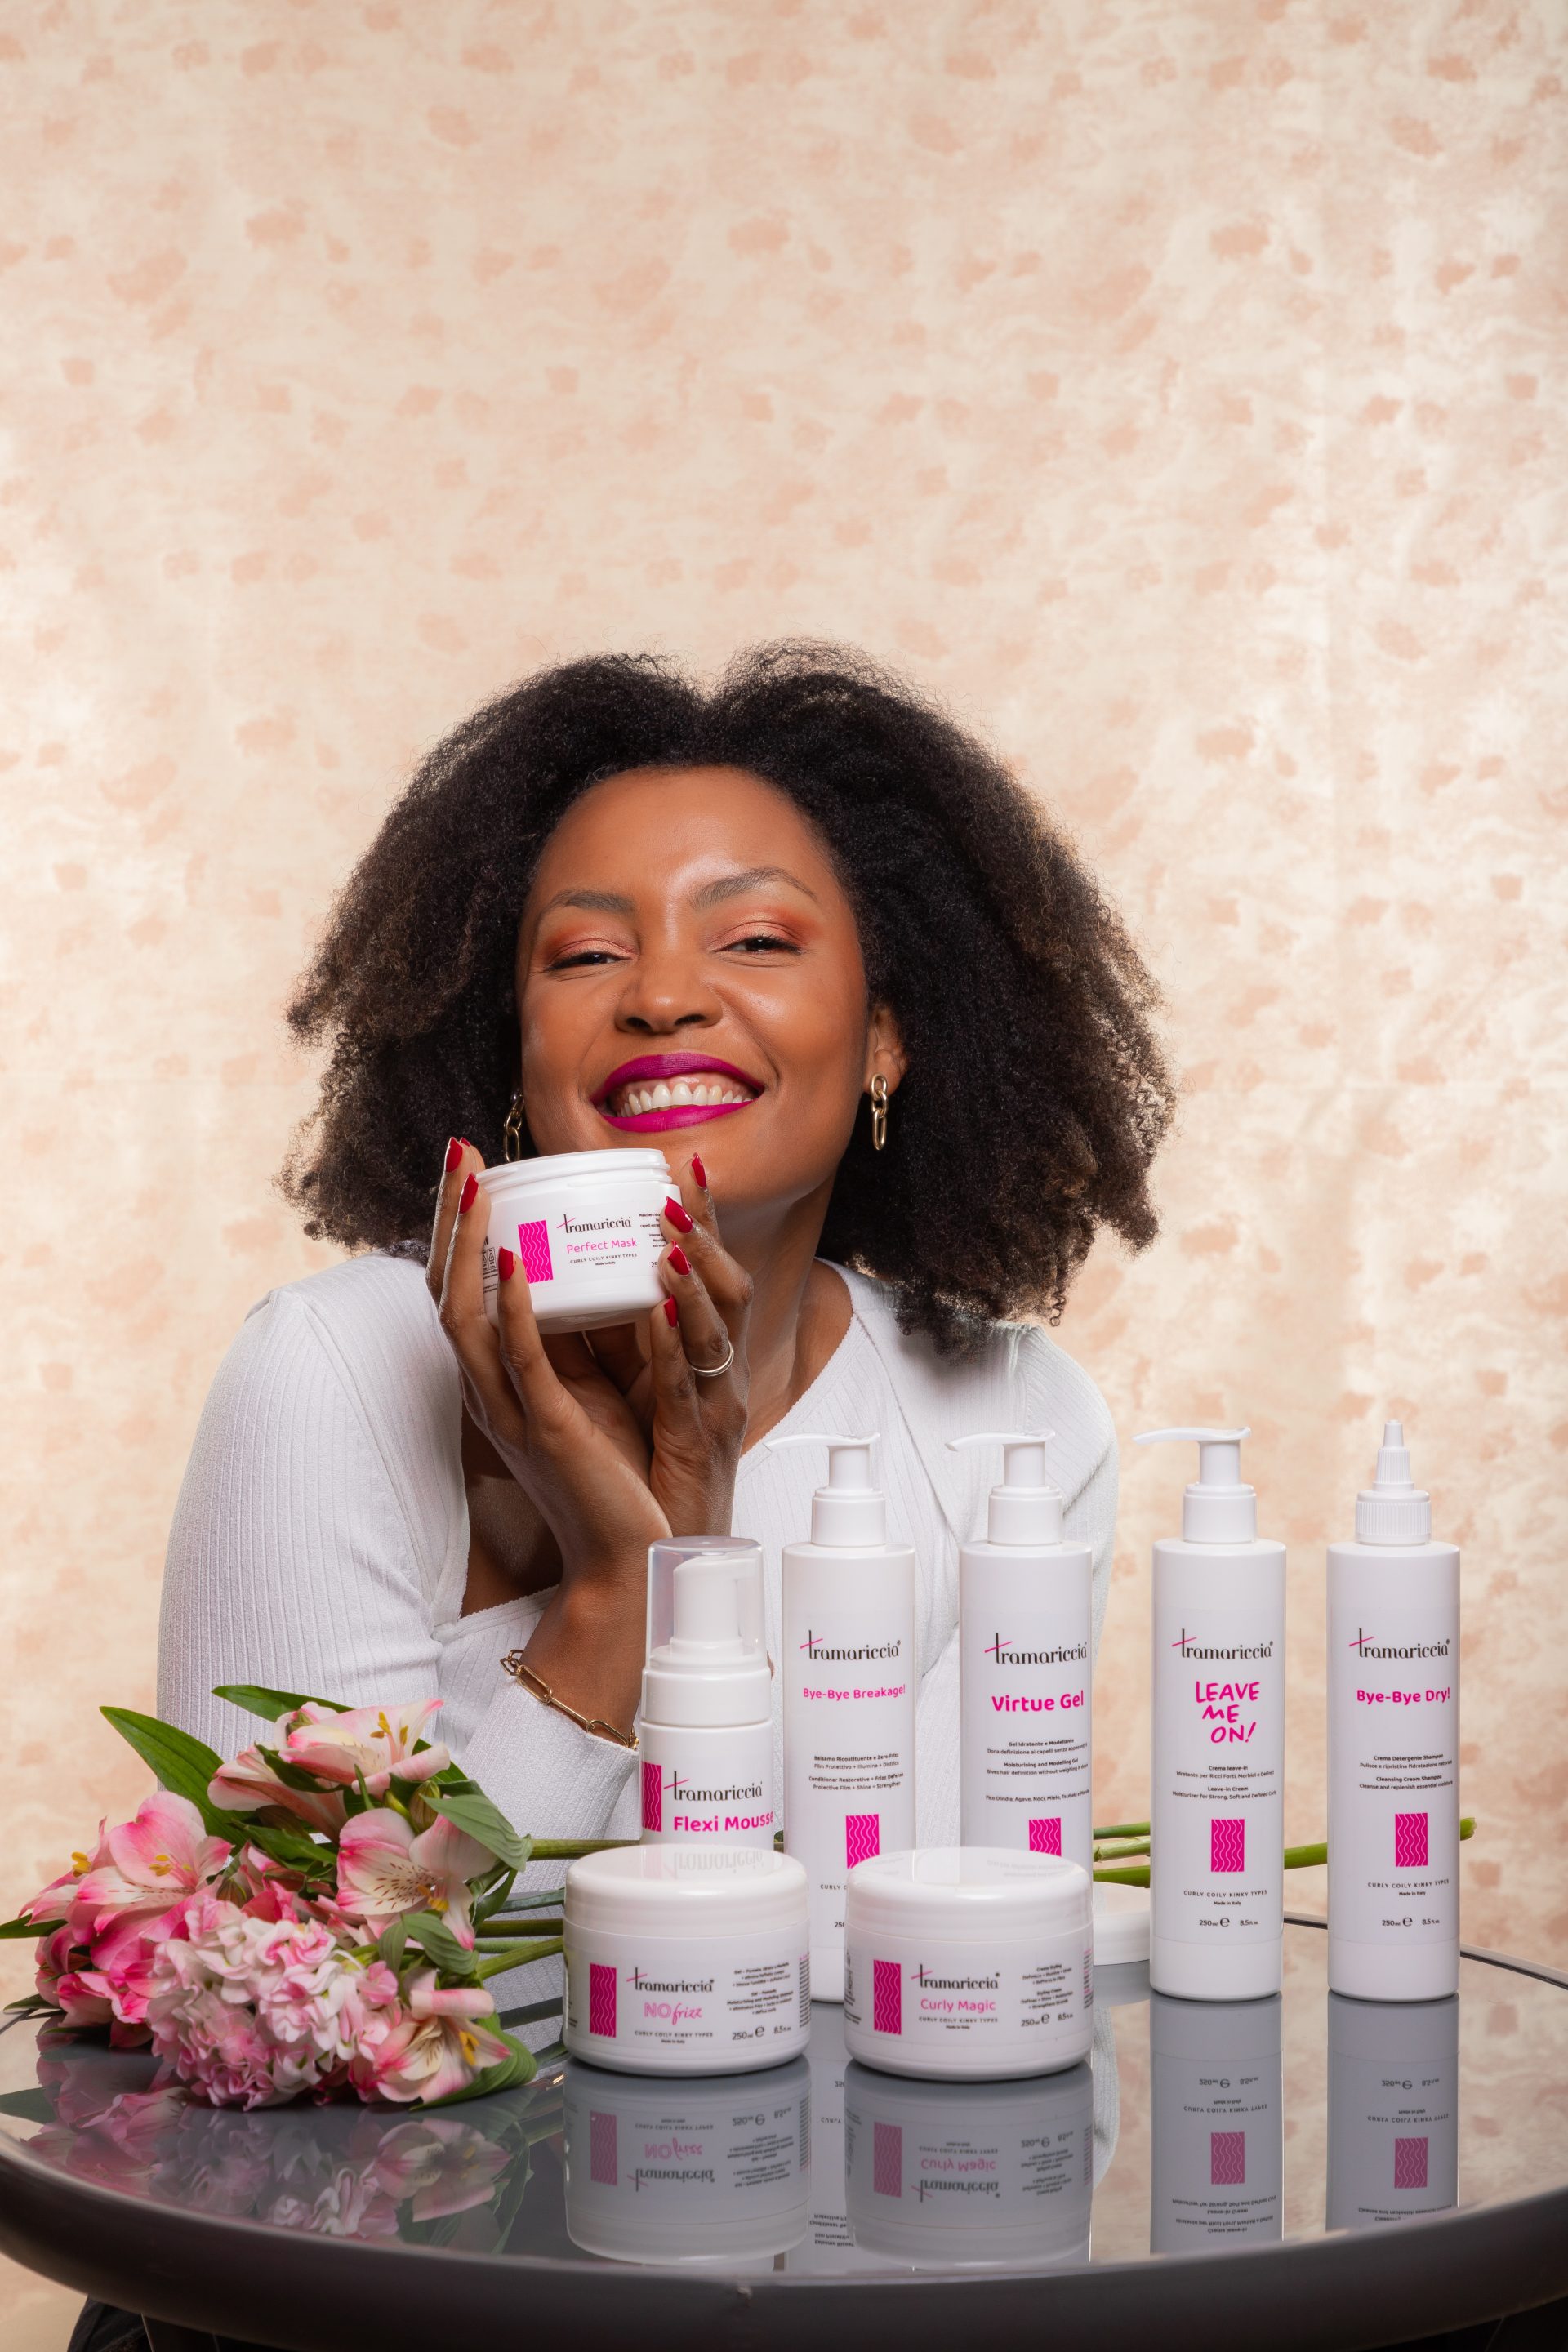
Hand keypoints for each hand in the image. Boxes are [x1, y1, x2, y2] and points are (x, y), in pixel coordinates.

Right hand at [428, 1143, 666, 1583]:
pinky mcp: (548, 1429)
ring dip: (469, 1246)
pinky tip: (513, 1260)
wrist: (632, 1561)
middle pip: (447, 1290)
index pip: (460, 1289)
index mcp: (500, 1380)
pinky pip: (521, 1360)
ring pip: (467, 1317)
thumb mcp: (593, 1390)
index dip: (457, 1228)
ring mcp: (513, 1411)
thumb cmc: (617, 1477)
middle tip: (458, 1151)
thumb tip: (588, 1276)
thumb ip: (580, 1341)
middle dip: (450, 1218)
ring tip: (476, 1187)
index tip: (469, 1166)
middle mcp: (492, 1391)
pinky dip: (512, 1307)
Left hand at [585, 1157, 751, 1540]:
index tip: (681, 1161)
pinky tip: (663, 1307)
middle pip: (730, 1284)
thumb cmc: (640, 1479)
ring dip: (697, 1271)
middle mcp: (716, 1376)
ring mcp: (714, 1408)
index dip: (701, 1219)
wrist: (651, 1567)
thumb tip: (548, 1279)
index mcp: (698, 1360)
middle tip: (683, 1172)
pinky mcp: (696, 1444)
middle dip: (709, 1227)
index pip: (706, 1274)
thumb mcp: (619, 1394)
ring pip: (720, 1327)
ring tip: (672, 1225)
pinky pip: (688, 1384)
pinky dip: (676, 1342)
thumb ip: (604, 1341)